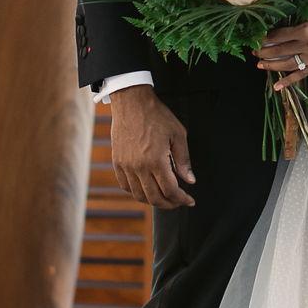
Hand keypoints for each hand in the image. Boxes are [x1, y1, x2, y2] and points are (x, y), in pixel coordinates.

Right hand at [109, 88, 195, 209]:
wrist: (131, 103)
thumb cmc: (157, 116)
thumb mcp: (178, 135)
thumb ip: (184, 160)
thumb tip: (190, 181)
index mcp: (156, 160)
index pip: (170, 190)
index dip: (182, 199)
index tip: (190, 200)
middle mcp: (139, 167)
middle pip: (155, 198)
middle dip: (170, 204)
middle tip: (179, 202)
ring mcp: (126, 166)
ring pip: (139, 195)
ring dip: (153, 201)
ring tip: (164, 198)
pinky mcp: (117, 162)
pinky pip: (125, 186)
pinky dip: (137, 193)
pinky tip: (146, 189)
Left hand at [254, 6, 307, 91]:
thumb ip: (299, 21)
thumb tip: (280, 27)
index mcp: (307, 29)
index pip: (279, 35)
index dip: (266, 38)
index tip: (257, 38)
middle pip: (281, 50)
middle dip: (264, 51)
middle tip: (254, 52)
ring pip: (288, 64)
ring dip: (272, 65)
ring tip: (260, 65)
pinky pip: (302, 74)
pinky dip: (289, 81)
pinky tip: (277, 86)